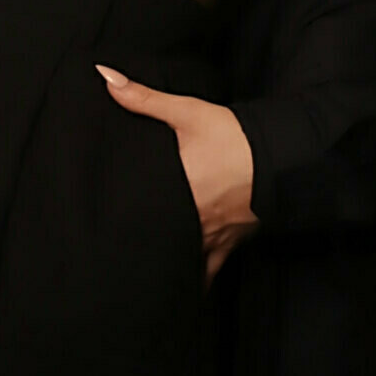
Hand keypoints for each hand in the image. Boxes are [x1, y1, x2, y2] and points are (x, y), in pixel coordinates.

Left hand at [95, 64, 260, 288]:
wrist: (283, 154)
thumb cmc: (232, 134)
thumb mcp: (187, 112)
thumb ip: (144, 98)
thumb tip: (105, 77)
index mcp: (176, 190)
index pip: (136, 214)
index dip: (113, 225)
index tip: (92, 234)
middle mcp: (191, 219)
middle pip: (156, 242)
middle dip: (134, 251)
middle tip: (106, 263)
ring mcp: (212, 236)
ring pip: (181, 263)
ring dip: (162, 269)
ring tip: (136, 286)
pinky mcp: (230, 242)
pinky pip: (211, 271)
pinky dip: (197, 281)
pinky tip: (184, 297)